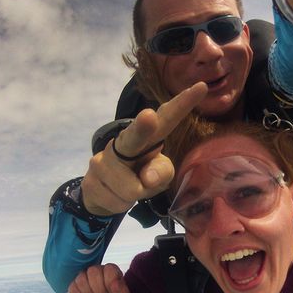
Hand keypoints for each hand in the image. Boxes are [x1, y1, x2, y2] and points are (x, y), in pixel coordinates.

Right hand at [68, 264, 129, 292]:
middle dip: (99, 289)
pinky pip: (73, 288)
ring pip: (81, 279)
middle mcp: (98, 270)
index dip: (109, 283)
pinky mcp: (74, 285)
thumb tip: (116, 283)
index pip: (108, 268)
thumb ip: (122, 290)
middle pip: (93, 271)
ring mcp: (84, 277)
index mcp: (111, 270)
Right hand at [81, 82, 207, 215]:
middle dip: (142, 127)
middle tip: (149, 116)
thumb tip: (147, 178)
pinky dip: (121, 205)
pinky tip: (114, 195)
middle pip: (134, 136)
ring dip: (136, 196)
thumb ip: (162, 173)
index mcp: (149, 138)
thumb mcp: (160, 177)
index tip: (200, 87)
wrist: (102, 194)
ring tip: (128, 189)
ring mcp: (104, 159)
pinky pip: (117, 201)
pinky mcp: (91, 178)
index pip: (167, 118)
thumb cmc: (139, 178)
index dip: (182, 104)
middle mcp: (124, 142)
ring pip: (132, 188)